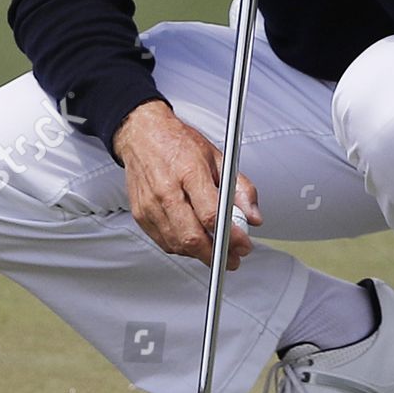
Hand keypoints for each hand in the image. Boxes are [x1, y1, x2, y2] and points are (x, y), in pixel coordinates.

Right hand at [112, 100, 261, 270]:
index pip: (211, 214)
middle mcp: (166, 190)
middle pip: (192, 236)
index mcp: (189, 171)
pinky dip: (183, 248)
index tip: (243, 244)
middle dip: (217, 255)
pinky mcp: (141, 215)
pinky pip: (164, 242)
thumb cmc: (178, 142)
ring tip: (216, 250)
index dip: (231, 235)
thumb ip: (240, 188)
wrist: (142, 135)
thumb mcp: (218, 157)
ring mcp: (150, 205)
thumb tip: (252, 216)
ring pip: (178, 244)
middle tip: (233, 257)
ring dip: (201, 254)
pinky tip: (194, 242)